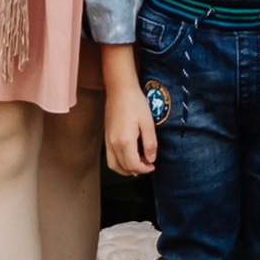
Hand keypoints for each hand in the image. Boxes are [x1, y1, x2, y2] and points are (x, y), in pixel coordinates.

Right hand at [101, 51, 157, 176]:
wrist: (119, 89)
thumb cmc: (135, 103)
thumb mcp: (148, 122)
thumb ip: (150, 143)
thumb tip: (151, 160)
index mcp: (125, 141)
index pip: (134, 165)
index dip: (145, 169)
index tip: (153, 166)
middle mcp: (113, 144)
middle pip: (124, 167)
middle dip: (137, 170)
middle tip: (148, 164)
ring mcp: (108, 141)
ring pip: (114, 165)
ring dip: (126, 169)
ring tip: (138, 164)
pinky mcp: (106, 137)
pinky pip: (110, 158)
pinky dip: (119, 163)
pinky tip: (128, 157)